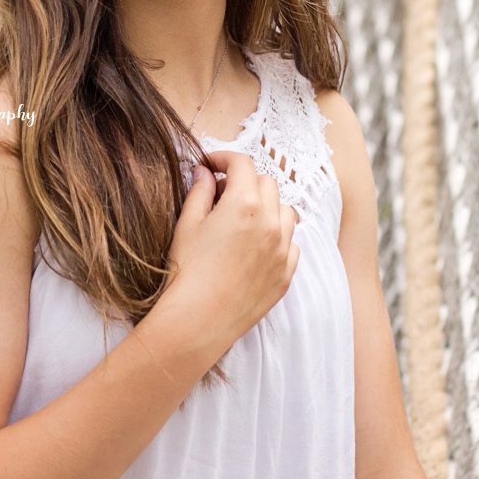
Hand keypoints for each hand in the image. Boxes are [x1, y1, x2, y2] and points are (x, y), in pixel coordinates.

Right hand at [158, 151, 300, 356]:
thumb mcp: (187, 224)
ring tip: (244, 219)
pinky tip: (256, 246)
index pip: (242, 164)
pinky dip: (277, 237)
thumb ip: (199, 192)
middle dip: (245, 182)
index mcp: (244, 204)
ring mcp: (282, 250)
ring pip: (286, 211)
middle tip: (222, 194)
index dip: (224, 158)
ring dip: (267, 207)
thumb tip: (204, 173)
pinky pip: (291, 244)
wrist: (198, 320)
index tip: (211, 165)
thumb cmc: (187, 272)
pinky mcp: (285, 274)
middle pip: (267, 183)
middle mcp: (270, 223)